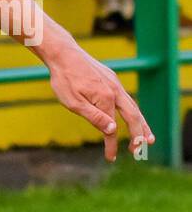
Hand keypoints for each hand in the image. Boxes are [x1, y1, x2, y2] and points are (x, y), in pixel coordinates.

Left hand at [46, 41, 153, 160]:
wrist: (63, 54)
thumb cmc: (64, 79)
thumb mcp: (73, 102)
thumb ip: (94, 117)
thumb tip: (113, 131)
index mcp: (106, 99)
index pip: (112, 128)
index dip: (112, 144)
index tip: (111, 157)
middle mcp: (115, 91)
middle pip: (133, 116)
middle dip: (139, 134)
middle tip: (141, 149)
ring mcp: (115, 83)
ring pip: (133, 106)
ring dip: (140, 122)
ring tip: (146, 135)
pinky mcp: (111, 78)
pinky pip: (125, 98)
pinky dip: (132, 110)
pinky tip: (129, 115)